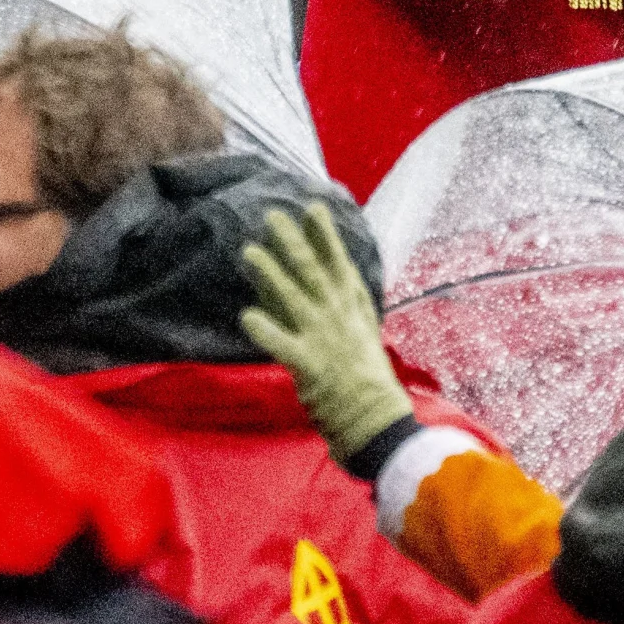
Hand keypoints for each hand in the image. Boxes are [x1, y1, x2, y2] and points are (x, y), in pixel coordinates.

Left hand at [238, 200, 413, 462]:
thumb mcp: (360, 330)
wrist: (375, 417)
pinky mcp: (308, 364)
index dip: (324, 234)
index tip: (312, 205)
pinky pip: (282, 343)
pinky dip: (266, 329)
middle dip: (291, 241)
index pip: (337, 262)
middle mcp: (336, 315)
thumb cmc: (366, 375)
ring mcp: (322, 338)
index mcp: (351, 305)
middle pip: (310, 271)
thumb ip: (341, 304)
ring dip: (270, 273)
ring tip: (248, 252)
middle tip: (271, 216)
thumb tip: (324, 279)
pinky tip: (247, 316)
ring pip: (291, 298)